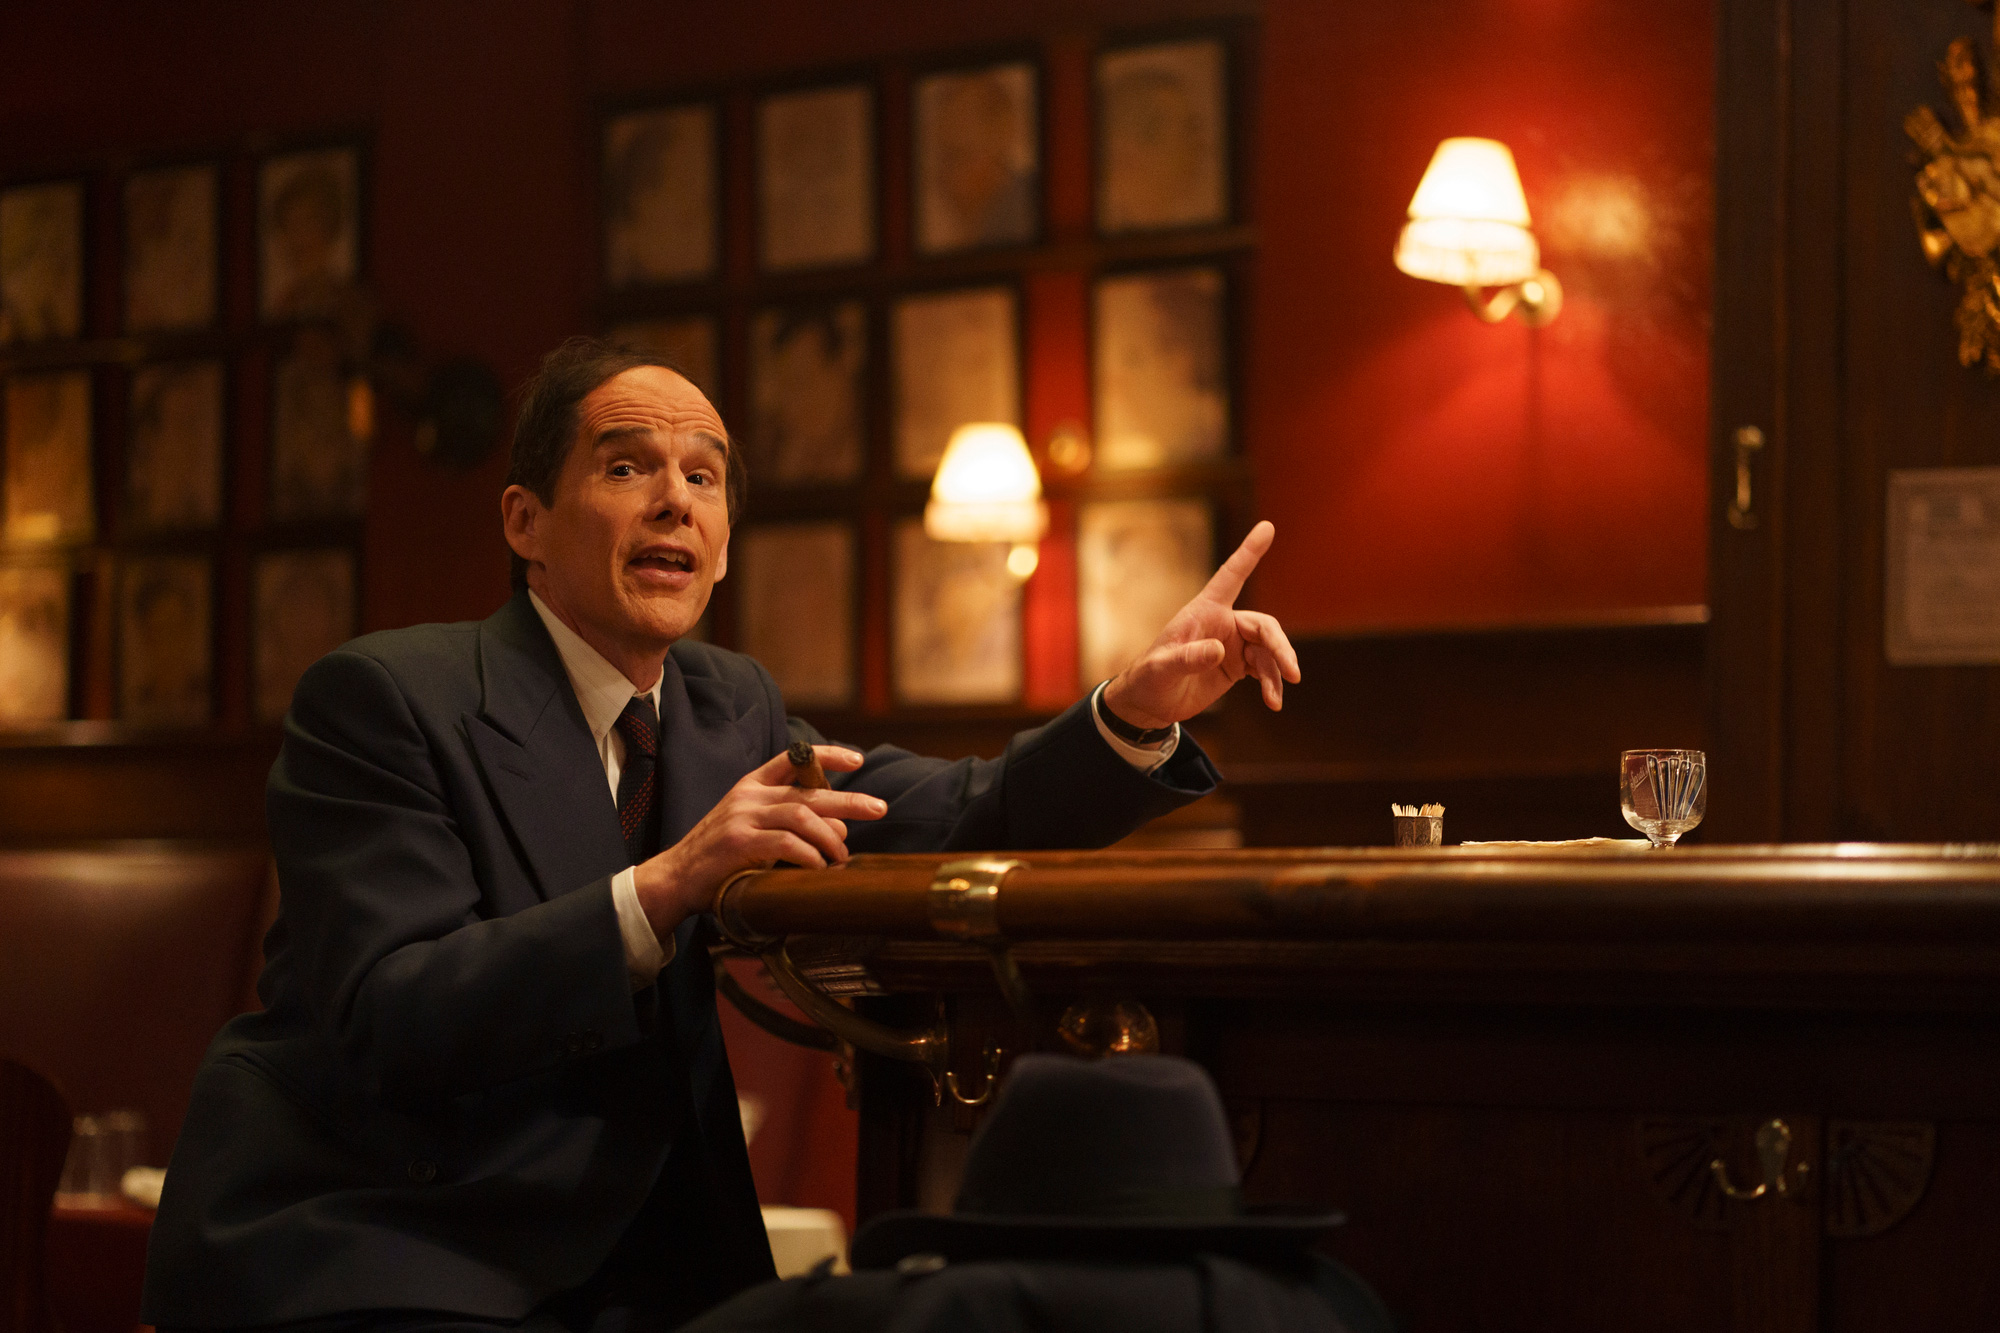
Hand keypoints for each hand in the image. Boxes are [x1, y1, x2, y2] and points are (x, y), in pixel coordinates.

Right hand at [631, 745, 885, 936]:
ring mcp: (742, 816)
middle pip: (809, 791)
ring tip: (843, 856)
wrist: (676, 878)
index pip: (794, 758)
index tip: (858, 761)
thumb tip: (841, 829)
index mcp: (752, 785)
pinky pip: (785, 843)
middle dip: (849, 800)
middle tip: (879, 808)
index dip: (828, 756)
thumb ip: (794, 825)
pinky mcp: (738, 842)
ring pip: (801, 815)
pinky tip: (819, 867)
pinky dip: (809, 855)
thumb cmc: (721, 858)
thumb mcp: (756, 829)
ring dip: (830, 837)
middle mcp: (749, 794)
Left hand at [1101, 520, 1300, 728]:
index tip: (1267, 526)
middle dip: (1279, 647)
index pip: (1231, 576)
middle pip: (1264, 625)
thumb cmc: (1149, 678)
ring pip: (1268, 650)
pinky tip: (1272, 701)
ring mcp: (1232, 644)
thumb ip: (1187, 658)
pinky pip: (1264, 668)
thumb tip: (1219, 650)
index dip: (1249, 552)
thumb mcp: (1162, 668)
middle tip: (1292, 672)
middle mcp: (1222, 623)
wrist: (1149, 704)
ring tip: (1276, 699)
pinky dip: (1271, 683)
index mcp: (1204, 611)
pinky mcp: (1236, 665)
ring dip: (1277, 671)